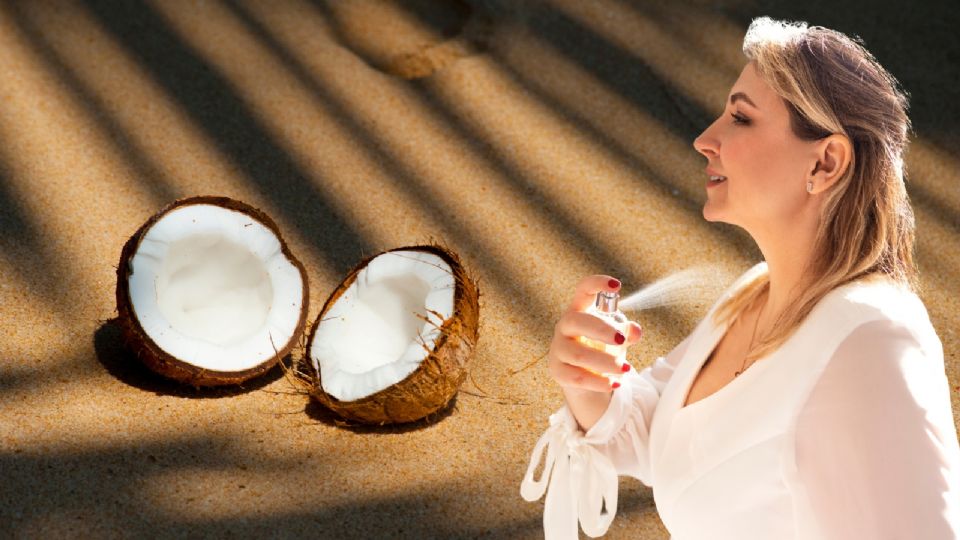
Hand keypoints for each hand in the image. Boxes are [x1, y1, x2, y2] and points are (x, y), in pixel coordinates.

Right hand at [547, 275, 642, 392]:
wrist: (585, 380)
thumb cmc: (601, 349)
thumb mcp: (617, 339)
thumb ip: (626, 332)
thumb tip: (634, 331)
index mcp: (580, 310)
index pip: (583, 290)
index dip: (597, 284)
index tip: (616, 285)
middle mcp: (565, 327)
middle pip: (577, 321)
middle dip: (601, 330)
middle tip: (622, 340)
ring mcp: (558, 349)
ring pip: (579, 354)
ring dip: (605, 362)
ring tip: (625, 369)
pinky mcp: (557, 371)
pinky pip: (577, 377)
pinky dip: (599, 382)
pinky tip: (615, 383)